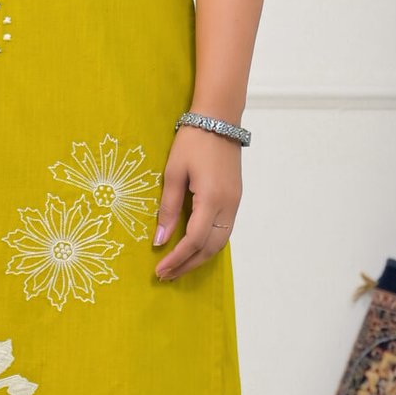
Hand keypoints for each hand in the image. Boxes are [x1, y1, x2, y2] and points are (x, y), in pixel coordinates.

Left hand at [152, 125, 241, 280]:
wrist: (219, 119)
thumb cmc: (192, 142)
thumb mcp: (173, 173)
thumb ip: (168, 209)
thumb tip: (159, 240)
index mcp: (212, 199)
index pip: (194, 240)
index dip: (176, 259)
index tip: (160, 270)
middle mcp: (228, 205)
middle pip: (210, 248)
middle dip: (188, 264)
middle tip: (167, 275)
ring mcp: (235, 203)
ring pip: (220, 242)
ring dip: (200, 257)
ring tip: (179, 266)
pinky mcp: (236, 198)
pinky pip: (225, 230)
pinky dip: (209, 244)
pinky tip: (194, 247)